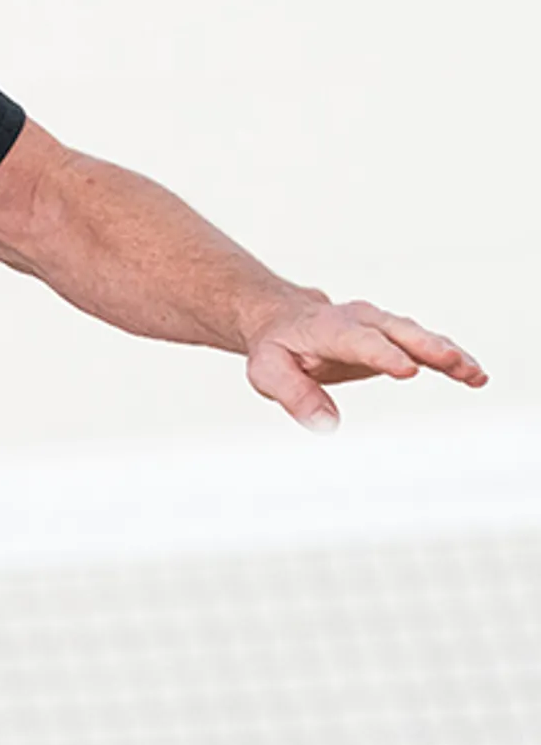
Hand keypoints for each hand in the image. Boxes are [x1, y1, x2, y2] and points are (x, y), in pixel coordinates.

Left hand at [244, 292, 488, 431]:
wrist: (283, 320)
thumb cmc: (276, 348)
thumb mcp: (268, 372)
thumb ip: (295, 394)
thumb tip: (326, 424)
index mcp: (328, 328)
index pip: (358, 340)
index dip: (383, 354)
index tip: (407, 370)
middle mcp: (360, 321)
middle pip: (398, 332)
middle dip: (426, 346)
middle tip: (453, 361)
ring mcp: (382, 327)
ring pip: (419, 337)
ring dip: (448, 354)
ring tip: (475, 375)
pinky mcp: (396, 340)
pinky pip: (428, 347)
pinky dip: (451, 359)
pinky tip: (475, 376)